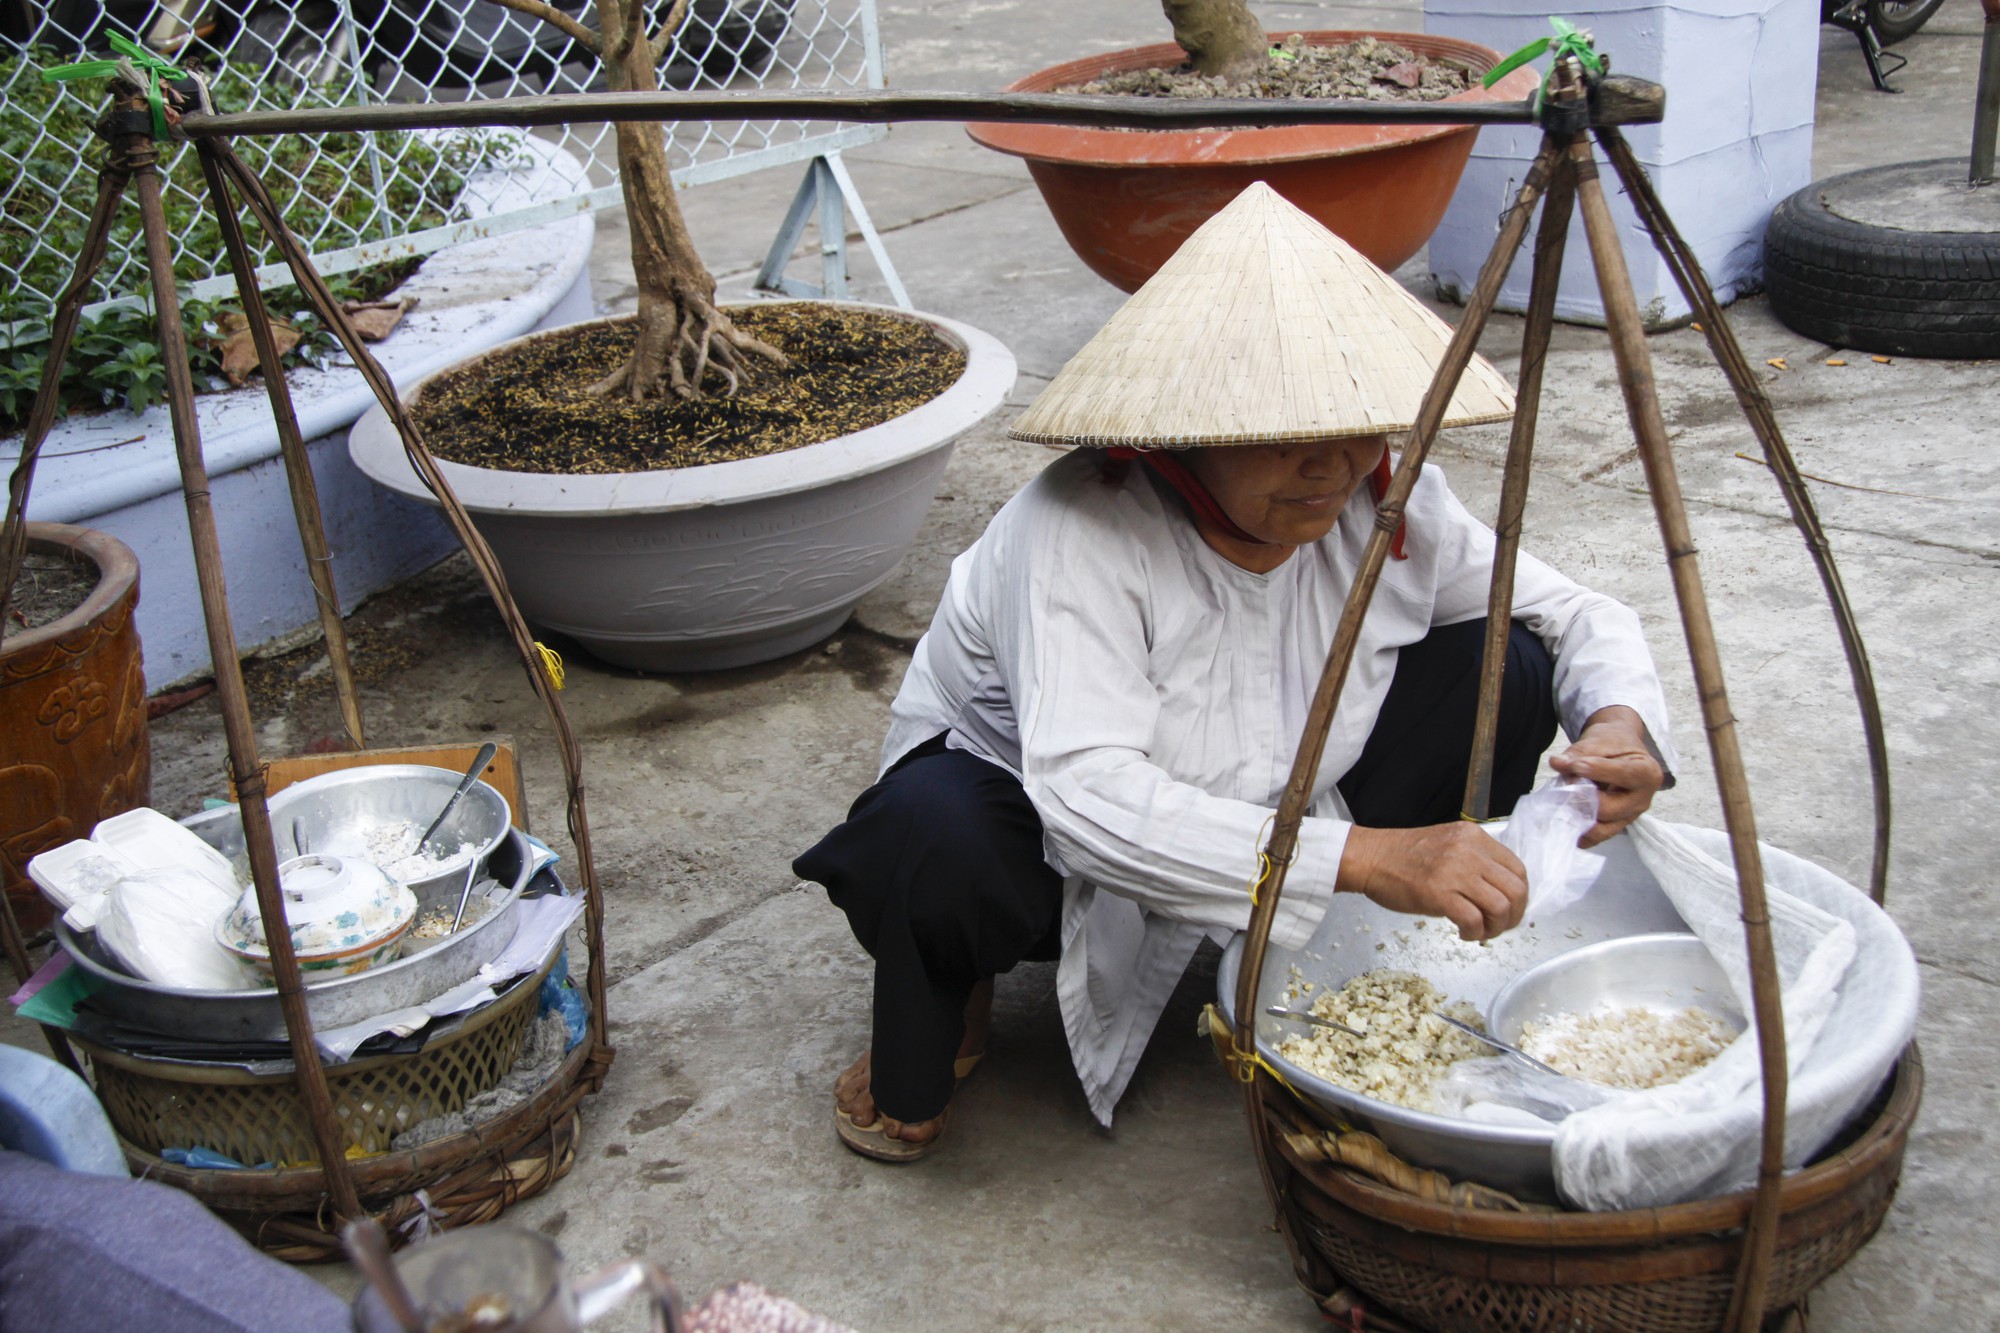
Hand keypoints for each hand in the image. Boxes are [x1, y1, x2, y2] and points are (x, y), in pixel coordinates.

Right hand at [1337, 823, 1527, 941]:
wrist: (1370, 858)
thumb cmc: (1403, 856)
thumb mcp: (1448, 845)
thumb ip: (1474, 861)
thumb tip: (1497, 892)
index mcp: (1475, 837)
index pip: (1517, 870)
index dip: (1520, 896)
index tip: (1509, 909)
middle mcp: (1470, 851)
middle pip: (1515, 890)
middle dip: (1514, 916)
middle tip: (1499, 926)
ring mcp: (1455, 872)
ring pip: (1500, 907)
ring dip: (1496, 928)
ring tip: (1481, 932)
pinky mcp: (1440, 894)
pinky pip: (1474, 921)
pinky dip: (1475, 934)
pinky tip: (1464, 934)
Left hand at [1549, 705, 1664, 847]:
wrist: (1619, 751)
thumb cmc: (1613, 744)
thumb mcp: (1599, 741)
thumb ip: (1579, 754)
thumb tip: (1558, 764)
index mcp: (1647, 773)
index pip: (1623, 775)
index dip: (1596, 771)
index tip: (1574, 765)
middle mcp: (1642, 799)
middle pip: (1609, 809)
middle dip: (1582, 800)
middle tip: (1563, 788)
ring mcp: (1630, 816)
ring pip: (1601, 829)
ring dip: (1577, 819)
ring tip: (1560, 805)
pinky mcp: (1616, 826)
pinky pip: (1596, 837)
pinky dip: (1579, 832)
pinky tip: (1564, 821)